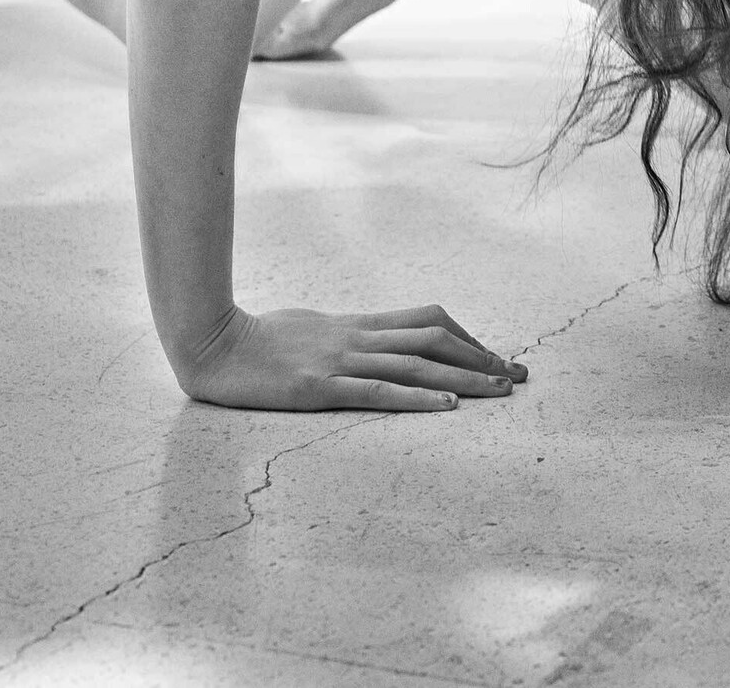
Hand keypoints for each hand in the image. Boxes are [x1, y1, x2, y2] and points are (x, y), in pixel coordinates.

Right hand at [177, 303, 528, 410]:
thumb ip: (344, 334)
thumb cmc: (257, 338)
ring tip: (501, 390)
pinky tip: (447, 408)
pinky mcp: (318, 388)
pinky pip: (377, 392)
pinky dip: (417, 399)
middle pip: (435, 340)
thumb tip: (370, 342)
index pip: (428, 322)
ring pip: (417, 365)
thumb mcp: (312, 327)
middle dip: (482, 358)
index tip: (496, 355)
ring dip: (465, 378)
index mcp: (357, 324)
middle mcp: (357, 338)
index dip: (468, 336)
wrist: (210, 343)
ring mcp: (339, 361)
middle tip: (520, 375)